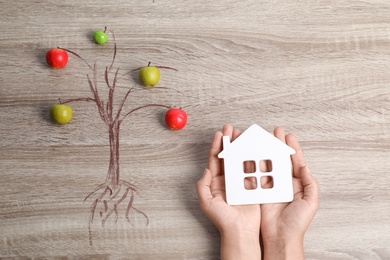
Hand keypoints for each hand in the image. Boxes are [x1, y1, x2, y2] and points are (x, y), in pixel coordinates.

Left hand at [196, 124, 260, 259]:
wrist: (240, 232)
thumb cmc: (222, 219)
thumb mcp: (206, 202)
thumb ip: (202, 185)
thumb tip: (205, 169)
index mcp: (216, 182)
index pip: (216, 159)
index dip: (217, 146)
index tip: (220, 133)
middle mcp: (228, 179)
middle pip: (229, 156)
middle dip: (230, 142)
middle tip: (232, 128)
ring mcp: (241, 181)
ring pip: (241, 160)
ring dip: (243, 147)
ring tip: (244, 135)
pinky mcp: (253, 186)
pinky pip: (254, 169)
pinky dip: (255, 158)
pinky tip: (256, 149)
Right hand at [261, 127, 318, 259]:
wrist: (281, 238)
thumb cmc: (297, 223)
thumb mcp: (311, 203)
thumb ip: (311, 184)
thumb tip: (305, 167)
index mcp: (297, 183)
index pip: (295, 161)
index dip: (292, 148)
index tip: (288, 135)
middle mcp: (284, 183)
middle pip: (280, 159)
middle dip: (277, 144)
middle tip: (274, 132)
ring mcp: (271, 186)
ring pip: (267, 164)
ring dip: (265, 151)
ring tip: (262, 139)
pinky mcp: (259, 191)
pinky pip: (257, 175)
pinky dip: (254, 165)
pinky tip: (252, 155)